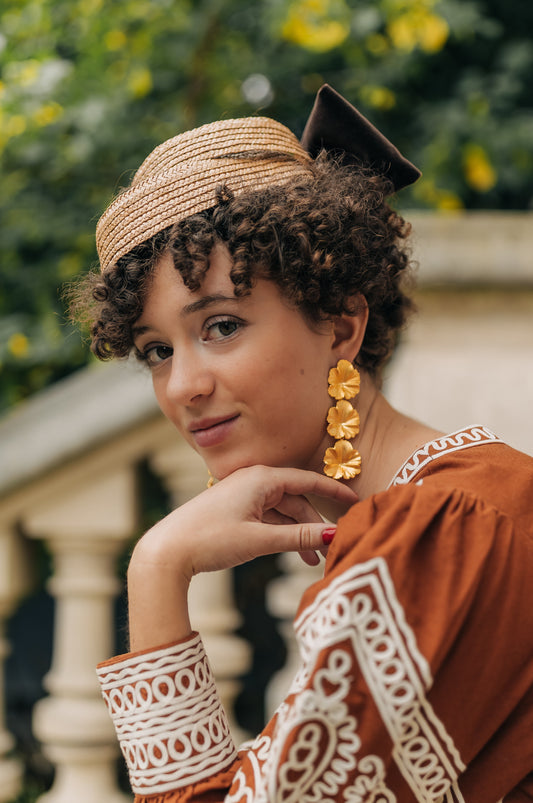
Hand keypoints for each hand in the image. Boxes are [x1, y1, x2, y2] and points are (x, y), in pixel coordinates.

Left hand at [135, 464, 357, 578]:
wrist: (167, 550)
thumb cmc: (210, 540)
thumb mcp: (259, 540)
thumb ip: (298, 537)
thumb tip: (333, 534)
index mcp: (260, 479)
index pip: (307, 480)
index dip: (333, 491)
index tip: (356, 501)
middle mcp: (253, 481)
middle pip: (296, 498)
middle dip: (314, 523)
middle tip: (332, 547)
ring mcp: (242, 495)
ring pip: (282, 511)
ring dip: (298, 532)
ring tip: (312, 560)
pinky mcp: (234, 509)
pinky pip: (267, 517)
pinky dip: (281, 533)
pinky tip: (291, 552)